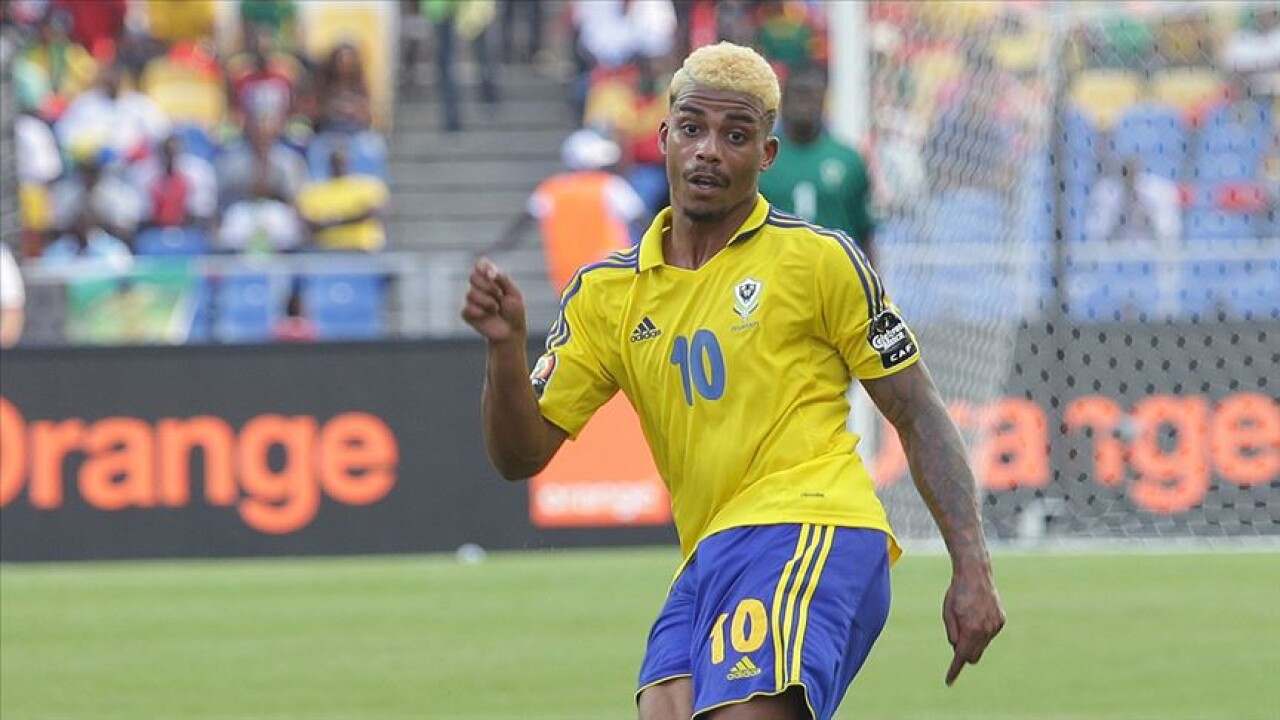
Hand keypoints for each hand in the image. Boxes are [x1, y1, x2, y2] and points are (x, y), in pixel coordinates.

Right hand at [460, 257, 526, 343]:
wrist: (511, 332)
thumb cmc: (514, 312)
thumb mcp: (514, 293)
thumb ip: (503, 279)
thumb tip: (490, 271)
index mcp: (490, 279)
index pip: (480, 265)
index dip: (483, 267)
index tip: (492, 274)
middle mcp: (479, 287)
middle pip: (472, 276)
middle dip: (488, 287)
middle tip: (500, 296)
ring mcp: (471, 300)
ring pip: (470, 293)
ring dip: (488, 302)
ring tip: (496, 310)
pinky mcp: (466, 313)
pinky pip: (467, 308)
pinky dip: (480, 313)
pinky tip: (487, 317)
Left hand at [942, 564, 1005, 685]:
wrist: (975, 574)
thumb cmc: (957, 593)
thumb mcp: (947, 613)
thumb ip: (952, 633)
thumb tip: (957, 649)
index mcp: (970, 630)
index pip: (961, 656)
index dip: (954, 670)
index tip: (949, 681)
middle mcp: (986, 631)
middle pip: (974, 656)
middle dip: (964, 653)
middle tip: (957, 638)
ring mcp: (995, 626)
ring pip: (982, 644)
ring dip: (974, 638)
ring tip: (968, 617)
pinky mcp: (1001, 620)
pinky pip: (989, 633)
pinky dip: (982, 629)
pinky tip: (978, 613)